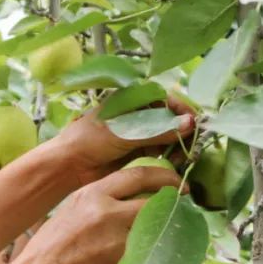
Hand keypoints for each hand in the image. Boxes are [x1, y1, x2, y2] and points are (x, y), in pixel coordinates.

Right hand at [12, 165, 183, 263]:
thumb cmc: (48, 246)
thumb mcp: (71, 210)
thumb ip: (99, 200)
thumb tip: (131, 196)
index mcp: (92, 195)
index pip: (139, 175)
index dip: (165, 177)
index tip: (177, 183)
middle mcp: (107, 213)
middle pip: (155, 201)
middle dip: (173, 203)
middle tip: (180, 207)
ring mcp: (116, 240)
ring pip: (156, 229)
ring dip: (166, 230)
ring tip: (169, 232)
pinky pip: (149, 254)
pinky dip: (155, 254)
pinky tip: (154, 256)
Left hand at [52, 96, 195, 185]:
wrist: (69, 165)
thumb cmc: (89, 140)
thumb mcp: (124, 133)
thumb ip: (157, 131)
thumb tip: (190, 123)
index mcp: (131, 99)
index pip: (165, 98)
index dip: (181, 108)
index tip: (194, 121)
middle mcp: (138, 114)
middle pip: (170, 118)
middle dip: (183, 130)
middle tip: (192, 143)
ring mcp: (139, 133)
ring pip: (168, 136)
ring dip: (178, 145)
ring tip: (182, 156)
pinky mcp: (138, 152)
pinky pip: (161, 151)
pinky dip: (169, 156)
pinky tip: (174, 163)